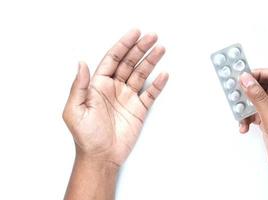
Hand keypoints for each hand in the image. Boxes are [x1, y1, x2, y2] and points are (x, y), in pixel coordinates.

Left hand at [63, 29, 168, 166]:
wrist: (101, 157)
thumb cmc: (85, 136)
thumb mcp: (75, 110)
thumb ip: (79, 86)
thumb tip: (81, 64)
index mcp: (98, 85)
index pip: (113, 59)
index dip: (123, 45)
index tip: (134, 34)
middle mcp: (114, 88)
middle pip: (129, 63)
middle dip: (141, 49)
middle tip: (152, 37)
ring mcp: (128, 98)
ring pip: (141, 74)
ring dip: (151, 62)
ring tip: (160, 49)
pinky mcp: (139, 109)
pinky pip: (150, 94)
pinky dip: (157, 84)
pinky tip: (163, 75)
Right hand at [238, 69, 267, 198]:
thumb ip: (258, 97)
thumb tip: (247, 80)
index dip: (258, 74)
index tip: (242, 76)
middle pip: (265, 87)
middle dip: (250, 93)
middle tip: (235, 93)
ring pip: (259, 100)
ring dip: (247, 108)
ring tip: (239, 115)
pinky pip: (257, 112)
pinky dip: (249, 118)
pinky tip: (244, 126)